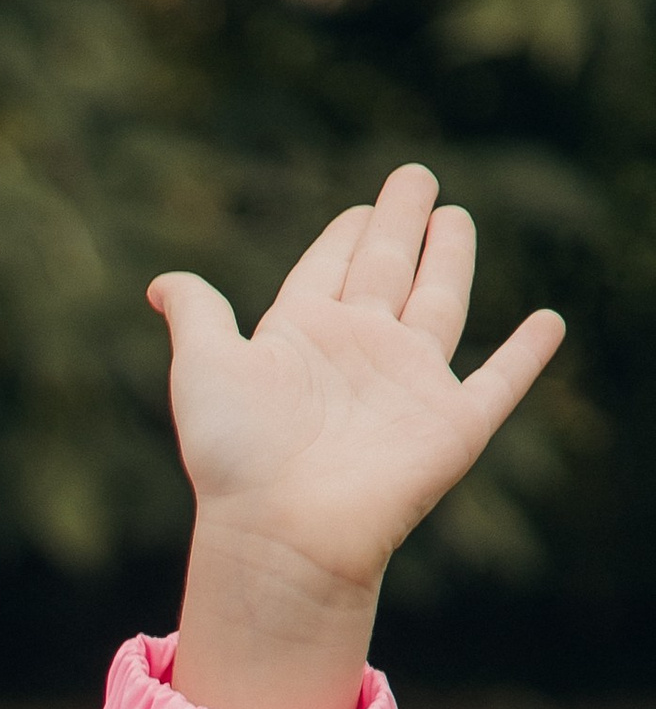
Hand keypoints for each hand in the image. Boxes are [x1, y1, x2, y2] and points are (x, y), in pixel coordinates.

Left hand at [149, 165, 563, 708]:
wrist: (281, 532)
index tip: (359, 207)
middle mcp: (358, 353)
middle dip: (401, 224)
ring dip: (451, 261)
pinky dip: (527, 356)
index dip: (343, 236)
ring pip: (439, 305)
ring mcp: (407, 386)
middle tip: (416, 177)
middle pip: (387, 270)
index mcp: (301, 336)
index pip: (329, 269)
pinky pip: (500, 382)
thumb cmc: (235, 455)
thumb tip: (160, 283)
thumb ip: (196, 314)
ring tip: (457, 218)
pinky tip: (549, 324)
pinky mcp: (452, 426)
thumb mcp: (202, 367)